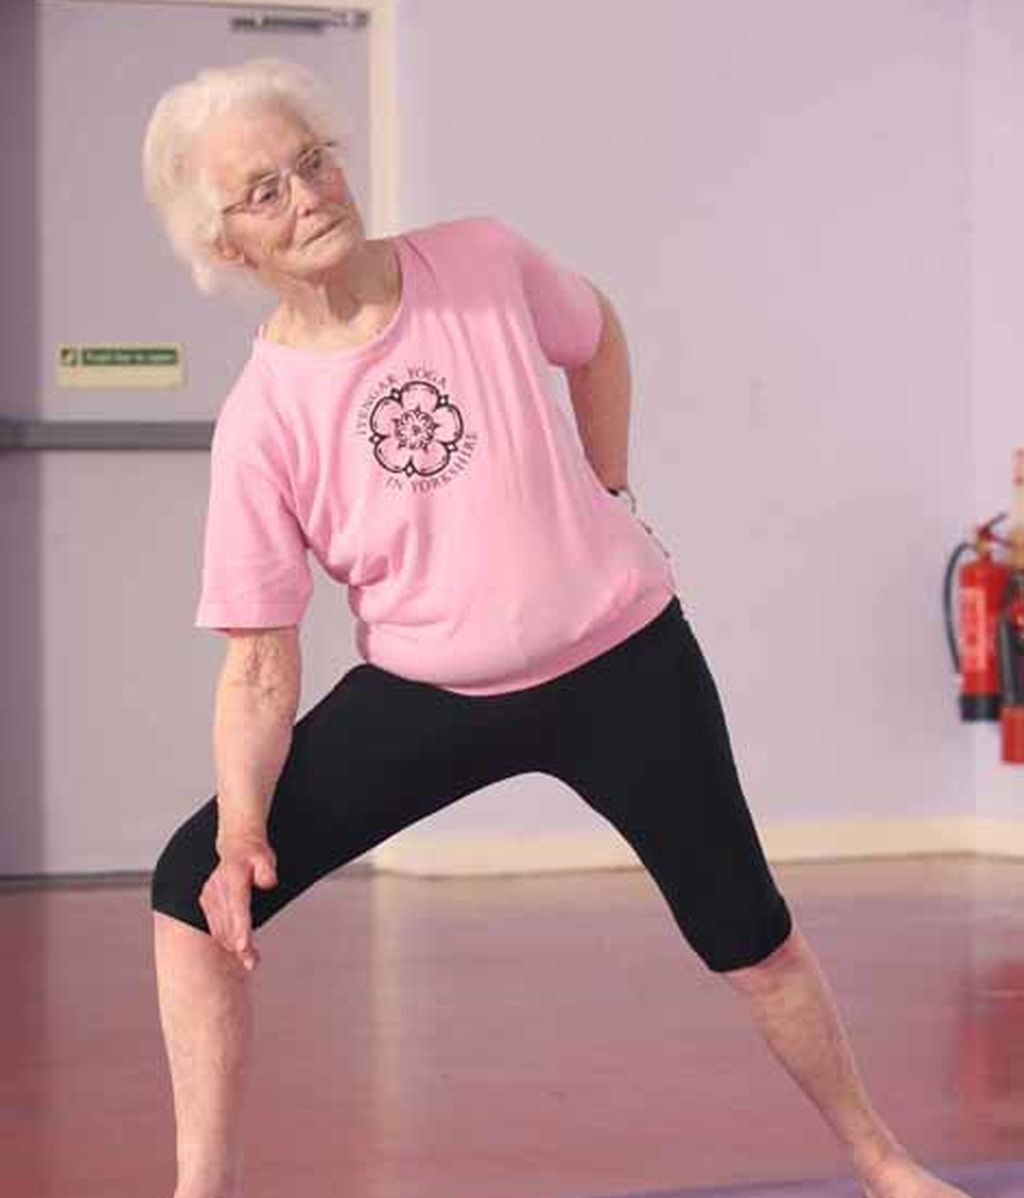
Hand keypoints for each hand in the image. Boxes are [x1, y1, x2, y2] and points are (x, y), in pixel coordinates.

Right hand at [199, 835, 278, 970]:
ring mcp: (210, 896)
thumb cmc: (254, 854)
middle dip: (239, 946)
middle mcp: (217, 889)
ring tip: (249, 959)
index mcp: (233, 878)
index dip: (240, 929)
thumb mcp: (266, 857)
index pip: (237, 908)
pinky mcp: (207, 903)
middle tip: (252, 962)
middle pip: (227, 924)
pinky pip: (214, 927)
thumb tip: (268, 882)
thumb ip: (267, 870)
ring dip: (232, 947)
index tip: (243, 947)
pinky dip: (225, 940)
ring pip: (219, 929)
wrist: (236, 845)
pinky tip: (238, 949)